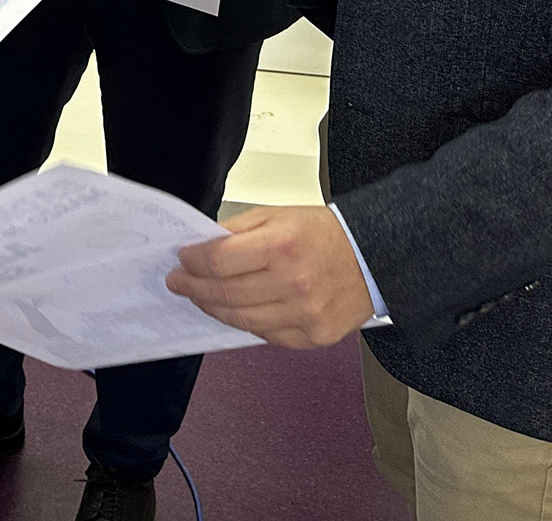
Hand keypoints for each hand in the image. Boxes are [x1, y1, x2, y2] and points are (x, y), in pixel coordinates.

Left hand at [165, 205, 377, 348]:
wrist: (373, 258)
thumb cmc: (325, 234)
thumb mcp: (277, 215)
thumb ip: (238, 230)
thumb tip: (203, 245)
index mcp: (282, 245)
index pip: (219, 261)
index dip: (192, 262)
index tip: (182, 260)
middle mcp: (294, 282)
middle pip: (226, 293)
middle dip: (193, 287)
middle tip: (178, 282)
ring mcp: (305, 314)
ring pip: (242, 320)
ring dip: (214, 308)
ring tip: (201, 297)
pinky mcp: (314, 337)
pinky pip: (267, 335)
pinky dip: (246, 323)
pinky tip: (235, 310)